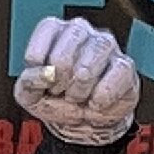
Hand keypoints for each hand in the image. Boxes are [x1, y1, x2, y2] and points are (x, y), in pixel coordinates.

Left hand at [15, 15, 137, 145]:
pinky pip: (116, 75)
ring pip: (91, 63)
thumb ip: (28, 82)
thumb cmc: (57, 99)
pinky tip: (96, 102)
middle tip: (61, 91)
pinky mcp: (124, 65)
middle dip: (60, 80)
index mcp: (55, 31)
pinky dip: (102, 97)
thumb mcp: (30, 95)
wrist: (84, 122)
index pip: (46, 33)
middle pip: (65, 52)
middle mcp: (80, 31)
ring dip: (79, 90)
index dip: (40, 66)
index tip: (44, 81)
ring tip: (78, 97)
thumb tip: (45, 74)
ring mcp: (105, 45)